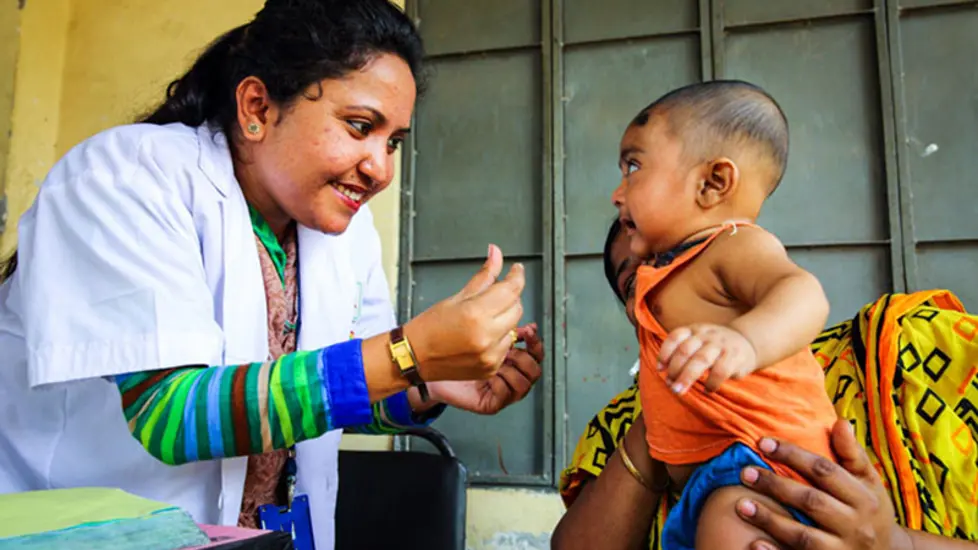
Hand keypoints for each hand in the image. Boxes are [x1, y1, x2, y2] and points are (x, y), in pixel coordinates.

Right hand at [404, 245, 524, 381]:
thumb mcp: (456, 297)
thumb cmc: (428, 328)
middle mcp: (486, 336)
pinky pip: (507, 346)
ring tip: (481, 320)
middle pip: (517, 308)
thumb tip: (496, 254)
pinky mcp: (491, 368)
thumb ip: (484, 276)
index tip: (516, 271)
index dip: (517, 277)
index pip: (511, 290)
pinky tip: (481, 335)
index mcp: (475, 314)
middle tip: (493, 296)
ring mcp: (490, 355)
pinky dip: (499, 337)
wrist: (413, 357)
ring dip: (504, 319)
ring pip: (514, 327)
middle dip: (509, 297)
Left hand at [427, 323, 542, 414]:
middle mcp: (508, 376)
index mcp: (509, 359)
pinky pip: (506, 395)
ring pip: (525, 384)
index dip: (534, 342)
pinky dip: (500, 383)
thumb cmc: (451, 351)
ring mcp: (501, 392)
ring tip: (499, 361)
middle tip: (512, 347)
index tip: (529, 330)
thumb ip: (497, 322)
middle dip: (526, 356)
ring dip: (513, 369)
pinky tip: (491, 375)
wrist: (428, 368)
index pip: (534, 353)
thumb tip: (515, 309)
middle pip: (535, 370)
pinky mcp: (491, 403)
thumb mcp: (477, 330)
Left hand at [658, 323, 757, 393]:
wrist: (748, 341)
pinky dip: (711, 383)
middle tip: (670, 386)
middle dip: (674, 370)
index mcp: (694, 330)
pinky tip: (707, 390)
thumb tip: (667, 376)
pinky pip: (721, 371)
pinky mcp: (735, 357)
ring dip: (687, 377)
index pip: (675, 337)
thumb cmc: (715, 346)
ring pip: (701, 360)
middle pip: (685, 350)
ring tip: (679, 391)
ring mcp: (721, 345)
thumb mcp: (698, 341)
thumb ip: (683, 353)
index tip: (660, 369)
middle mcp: (706, 335)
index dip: (664, 353)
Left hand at [735, 419, 910, 549]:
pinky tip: (754, 544)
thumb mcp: (869, 482)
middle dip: (776, 485)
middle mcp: (855, 525)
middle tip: (744, 472)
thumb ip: (852, 454)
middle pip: (811, 501)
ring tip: (741, 504)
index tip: (762, 442)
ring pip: (802, 536)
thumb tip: (840, 422)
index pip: (824, 471)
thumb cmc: (871, 510)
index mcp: (863, 498)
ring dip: (770, 520)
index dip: (793, 455)